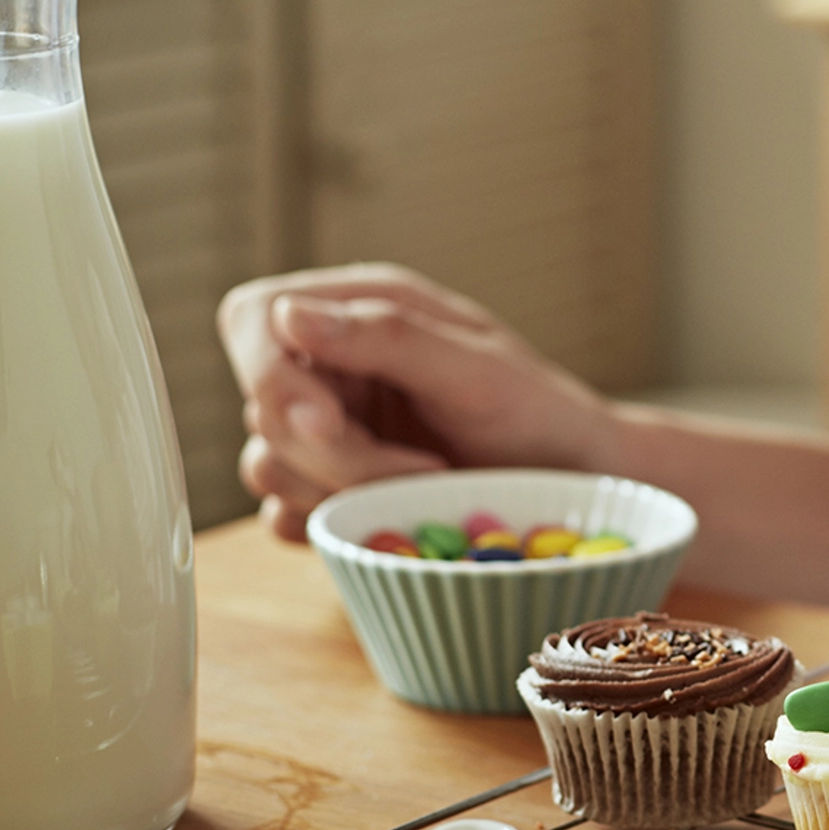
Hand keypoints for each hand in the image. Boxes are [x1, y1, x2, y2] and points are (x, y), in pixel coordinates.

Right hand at [217, 262, 615, 540]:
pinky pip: (281, 514)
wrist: (576, 481)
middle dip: (335, 453)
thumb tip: (289, 316)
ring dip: (339, 490)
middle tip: (421, 469)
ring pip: (267, 466)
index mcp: (357, 306)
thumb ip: (388, 337)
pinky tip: (390, 515)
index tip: (329, 426)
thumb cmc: (539, 410)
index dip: (271, 377)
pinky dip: (329, 523)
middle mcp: (331, 361)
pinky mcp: (328, 485)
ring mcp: (326, 425)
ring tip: (425, 486)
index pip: (253, 320)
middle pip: (263, 408)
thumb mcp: (476, 368)